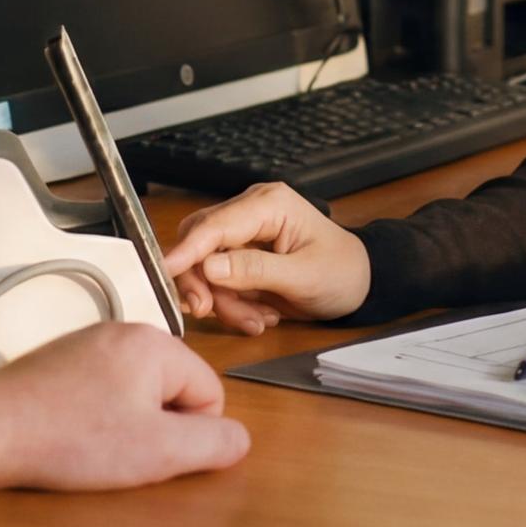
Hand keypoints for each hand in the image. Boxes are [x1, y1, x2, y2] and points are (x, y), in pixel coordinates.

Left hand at [0, 321, 250, 490]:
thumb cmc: (69, 440)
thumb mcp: (158, 452)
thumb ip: (213, 444)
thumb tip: (238, 440)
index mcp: (155, 344)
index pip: (210, 393)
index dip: (191, 435)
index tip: (153, 452)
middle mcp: (123, 333)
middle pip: (173, 390)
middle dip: (157, 428)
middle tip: (121, 452)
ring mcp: (88, 344)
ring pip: (137, 394)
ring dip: (126, 425)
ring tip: (92, 447)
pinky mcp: (62, 362)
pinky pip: (103, 392)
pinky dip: (95, 418)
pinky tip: (72, 438)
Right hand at [156, 182, 371, 331]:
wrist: (361, 284)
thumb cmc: (342, 272)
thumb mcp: (304, 276)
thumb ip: (255, 270)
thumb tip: (210, 267)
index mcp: (269, 205)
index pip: (215, 226)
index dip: (186, 251)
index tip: (164, 273)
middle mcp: (250, 212)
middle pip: (200, 243)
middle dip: (204, 283)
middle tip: (211, 313)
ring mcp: (244, 234)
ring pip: (205, 267)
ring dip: (224, 301)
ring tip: (258, 321)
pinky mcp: (242, 257)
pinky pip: (219, 281)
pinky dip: (232, 304)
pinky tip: (260, 315)